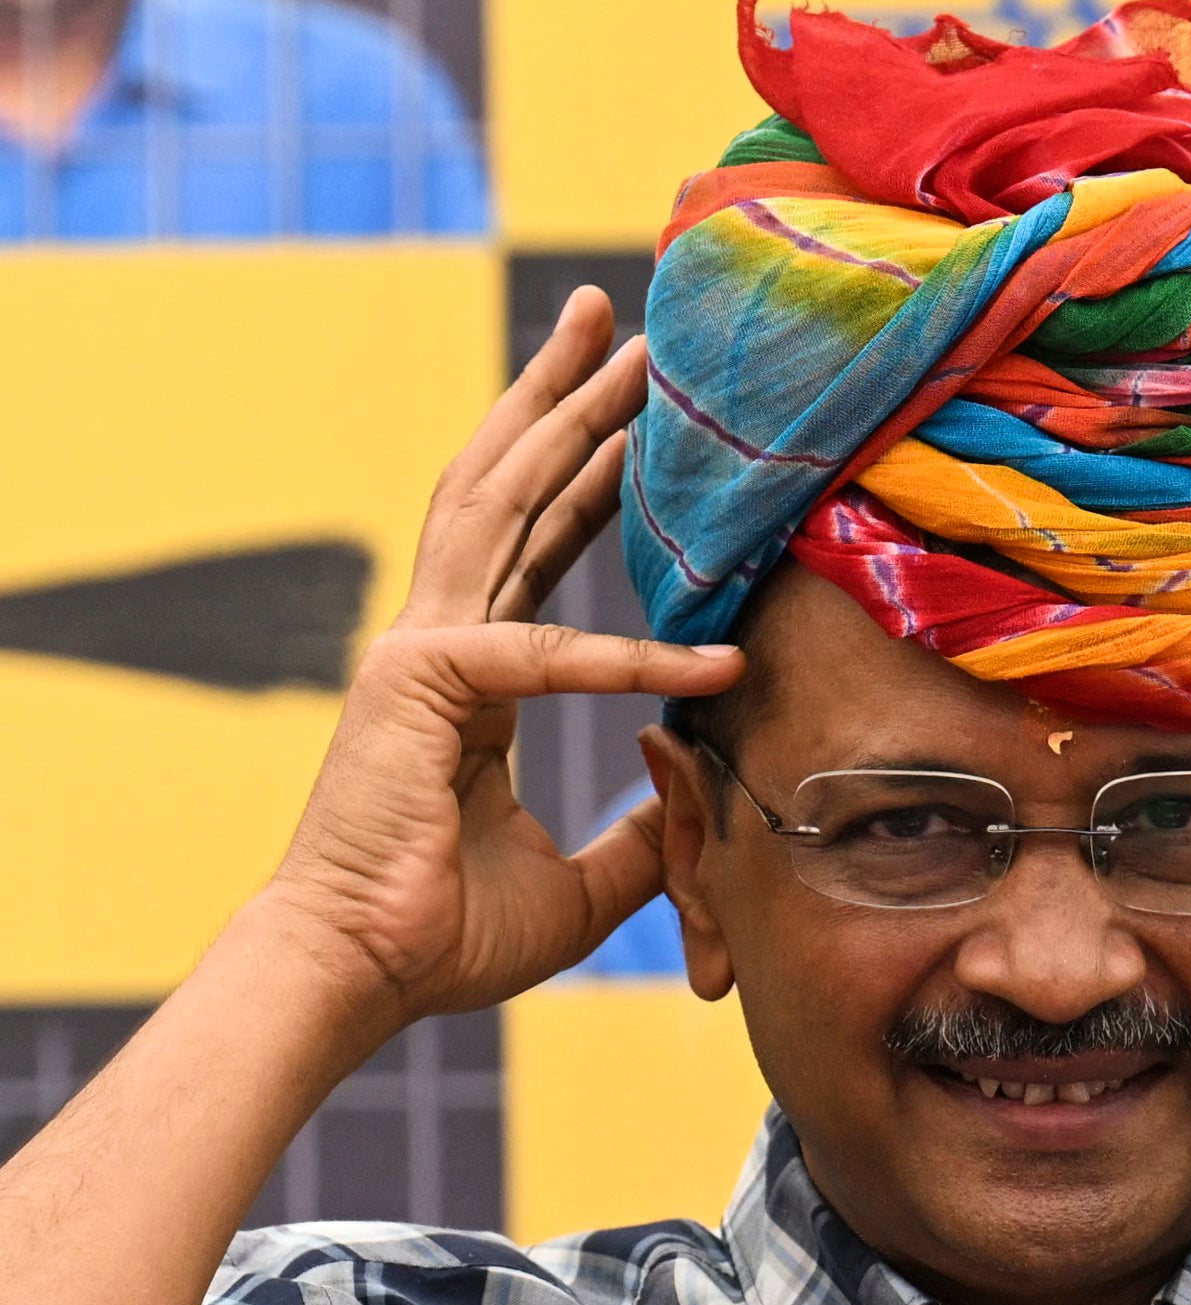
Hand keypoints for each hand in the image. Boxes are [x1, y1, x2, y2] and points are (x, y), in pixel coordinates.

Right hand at [259, 288, 743, 1025]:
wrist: (355, 980)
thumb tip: (701, 798)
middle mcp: (441, 640)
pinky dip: (638, 658)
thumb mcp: (581, 880)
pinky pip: (551, 655)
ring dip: (565, 419)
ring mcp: (420, 649)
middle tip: (624, 325)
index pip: (533, 543)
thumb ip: (642, 829)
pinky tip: (720, 660)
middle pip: (512, 487)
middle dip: (568, 398)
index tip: (643, 419)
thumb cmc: (444, 933)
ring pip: (502, 503)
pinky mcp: (421, 685)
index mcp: (470, 673)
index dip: (587, 475)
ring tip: (620, 344)